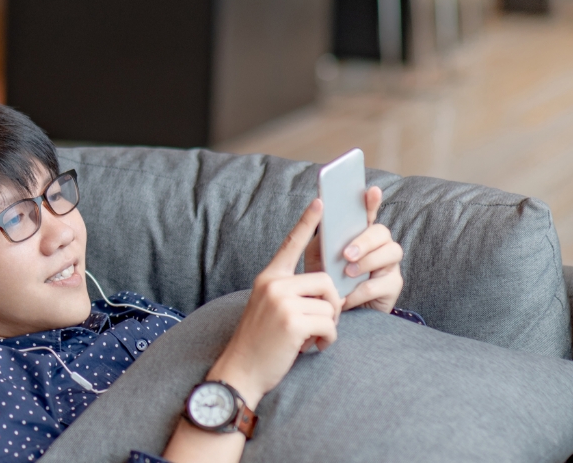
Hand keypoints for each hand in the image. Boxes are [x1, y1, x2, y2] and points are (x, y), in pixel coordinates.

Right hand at [208, 198, 340, 406]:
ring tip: (313, 339)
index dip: (308, 223)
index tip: (321, 202)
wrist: (241, 371)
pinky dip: (329, 340)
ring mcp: (281, 302)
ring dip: (330, 327)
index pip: (291, 244)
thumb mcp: (270, 308)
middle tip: (321, 324)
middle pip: (326, 281)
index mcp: (268, 278)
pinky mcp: (292, 322)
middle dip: (332, 305)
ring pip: (331, 305)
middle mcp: (273, 285)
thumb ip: (290, 292)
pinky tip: (314, 347)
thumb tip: (326, 288)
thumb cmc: (260, 343)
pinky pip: (330, 325)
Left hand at [301, 186, 404, 313]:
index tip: (371, 190)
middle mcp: (379, 246)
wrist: (332, 311)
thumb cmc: (326, 279)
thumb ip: (322, 237)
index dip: (371, 202)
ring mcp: (388, 265)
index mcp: (359, 234)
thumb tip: (322, 216)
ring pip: (391, 252)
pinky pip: (383, 283)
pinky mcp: (392, 286)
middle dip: (365, 241)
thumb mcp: (319, 255)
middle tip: (347, 254)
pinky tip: (347, 296)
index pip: (368, 213)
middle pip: (382, 232)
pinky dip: (362, 290)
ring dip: (368, 262)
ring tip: (347, 273)